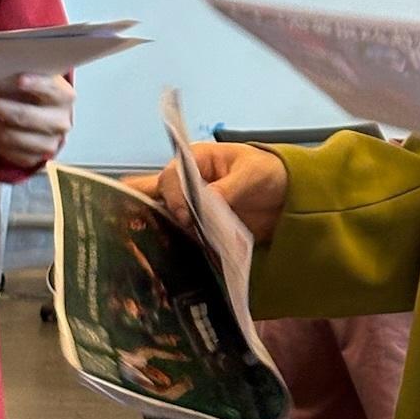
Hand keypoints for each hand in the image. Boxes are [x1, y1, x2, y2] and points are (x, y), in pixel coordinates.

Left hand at [0, 72, 73, 169]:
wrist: (46, 121)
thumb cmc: (35, 92)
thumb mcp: (37, 78)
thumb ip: (23, 70)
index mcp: (64, 97)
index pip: (51, 90)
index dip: (36, 85)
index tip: (18, 79)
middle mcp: (60, 123)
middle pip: (22, 116)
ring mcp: (46, 144)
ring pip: (7, 136)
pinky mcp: (30, 159)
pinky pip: (1, 150)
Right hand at [126, 143, 288, 244]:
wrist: (287, 198)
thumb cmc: (269, 173)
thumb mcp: (253, 174)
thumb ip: (230, 187)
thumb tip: (207, 202)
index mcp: (196, 160)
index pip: (171, 176)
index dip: (173, 195)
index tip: (183, 214)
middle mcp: (186, 183)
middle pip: (152, 194)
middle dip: (140, 208)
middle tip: (132, 228)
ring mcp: (189, 207)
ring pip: (160, 216)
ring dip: (157, 230)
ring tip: (146, 248)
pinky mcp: (198, 228)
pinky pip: (179, 236)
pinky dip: (174, 244)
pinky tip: (166, 258)